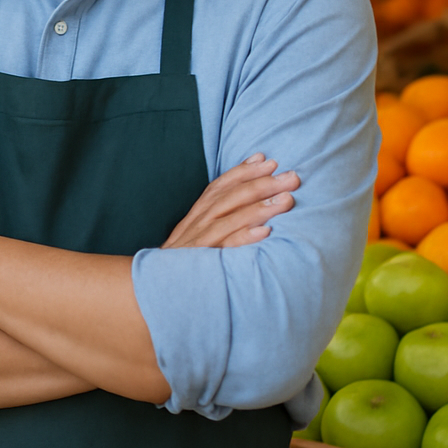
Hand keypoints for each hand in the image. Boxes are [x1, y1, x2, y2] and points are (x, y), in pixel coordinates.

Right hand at [162, 153, 298, 249]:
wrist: (155, 286)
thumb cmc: (188, 258)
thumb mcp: (196, 231)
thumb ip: (218, 211)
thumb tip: (248, 191)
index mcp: (198, 214)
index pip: (220, 186)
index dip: (244, 171)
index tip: (268, 161)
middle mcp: (198, 223)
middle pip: (230, 198)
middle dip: (262, 185)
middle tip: (292, 178)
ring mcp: (199, 241)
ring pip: (230, 218)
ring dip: (260, 208)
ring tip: (287, 201)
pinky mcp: (202, 261)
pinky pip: (226, 247)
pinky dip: (244, 238)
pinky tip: (265, 232)